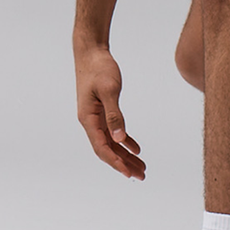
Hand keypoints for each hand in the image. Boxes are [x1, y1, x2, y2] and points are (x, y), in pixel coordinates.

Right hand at [73, 44, 144, 179]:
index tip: (128, 173)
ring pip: (111, 143)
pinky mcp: (102, 111)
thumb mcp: (109, 90)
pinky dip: (125, 141)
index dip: (115, 162)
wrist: (91, 53)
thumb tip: (119, 138)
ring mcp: (95, 117)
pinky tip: (137, 149)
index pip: (101, 147)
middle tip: (141, 176)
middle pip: (107, 149)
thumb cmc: (99, 68)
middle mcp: (90, 121)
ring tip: (142, 168)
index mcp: (88, 119)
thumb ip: (114, 115)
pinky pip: (114, 131)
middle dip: (123, 164)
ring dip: (125, 156)